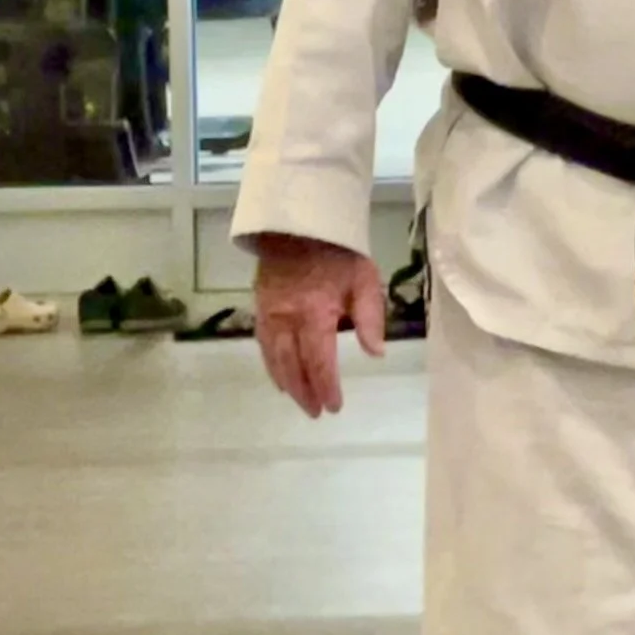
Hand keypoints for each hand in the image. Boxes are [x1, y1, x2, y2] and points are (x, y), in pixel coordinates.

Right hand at [253, 234, 386, 418]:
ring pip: (273, 358)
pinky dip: (270, 364)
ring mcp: (269, 313)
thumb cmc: (339, 252)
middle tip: (315, 413)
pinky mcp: (259, 306)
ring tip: (298, 399)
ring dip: (286, 383)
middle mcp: (286, 318)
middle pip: (292, 366)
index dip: (326, 387)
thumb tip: (375, 353)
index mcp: (314, 313)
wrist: (300, 222)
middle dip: (304, 392)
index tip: (334, 407)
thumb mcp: (364, 280)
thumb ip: (369, 318)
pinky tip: (278, 374)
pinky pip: (262, 343)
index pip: (318, 361)